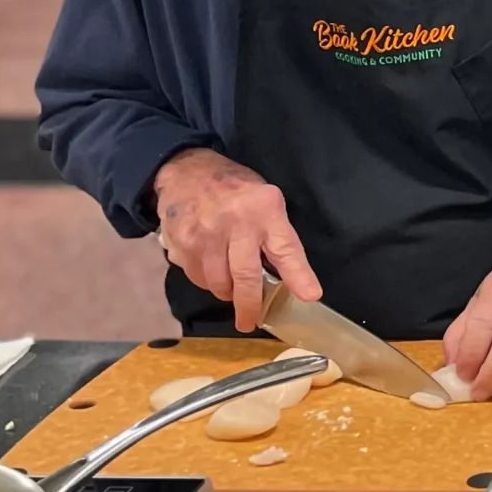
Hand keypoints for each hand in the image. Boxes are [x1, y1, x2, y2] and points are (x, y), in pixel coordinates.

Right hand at [152, 147, 320, 333]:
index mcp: (264, 209)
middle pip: (246, 277)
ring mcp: (205, 234)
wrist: (185, 170)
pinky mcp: (181, 244)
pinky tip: (211, 270)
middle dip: (250, 306)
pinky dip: (207, 281)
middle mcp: (235, 222)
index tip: (310, 296)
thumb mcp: (265, 200)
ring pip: (218, 283)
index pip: (285, 248)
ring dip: (226, 293)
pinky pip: (197, 277)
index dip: (298, 276)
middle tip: (250, 321)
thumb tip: (288, 278)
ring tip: (231, 289)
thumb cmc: (234, 188)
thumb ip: (275, 235)